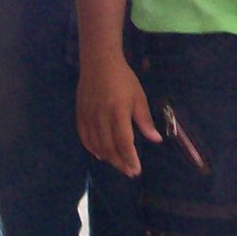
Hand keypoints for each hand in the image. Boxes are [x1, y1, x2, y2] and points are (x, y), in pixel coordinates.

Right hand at [78, 53, 160, 176]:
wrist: (99, 63)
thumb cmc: (123, 79)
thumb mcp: (139, 97)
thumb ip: (145, 120)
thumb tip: (156, 140)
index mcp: (118, 113)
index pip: (124, 143)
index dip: (130, 158)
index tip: (137, 169)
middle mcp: (101, 118)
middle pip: (109, 148)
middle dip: (120, 163)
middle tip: (130, 172)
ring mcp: (88, 117)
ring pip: (96, 145)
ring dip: (108, 158)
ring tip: (119, 165)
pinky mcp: (80, 115)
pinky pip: (84, 138)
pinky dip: (92, 149)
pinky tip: (100, 155)